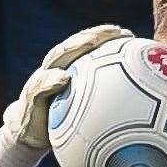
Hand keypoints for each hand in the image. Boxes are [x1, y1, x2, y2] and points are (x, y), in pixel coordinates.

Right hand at [0, 24, 131, 166]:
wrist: (30, 134)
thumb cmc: (62, 124)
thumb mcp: (85, 116)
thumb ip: (104, 109)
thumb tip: (136, 119)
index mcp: (71, 70)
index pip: (89, 48)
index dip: (107, 38)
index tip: (128, 35)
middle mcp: (56, 68)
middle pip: (76, 44)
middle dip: (95, 35)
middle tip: (115, 31)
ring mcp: (43, 78)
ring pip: (57, 56)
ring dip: (74, 47)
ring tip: (90, 43)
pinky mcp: (31, 95)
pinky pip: (41, 85)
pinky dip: (51, 80)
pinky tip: (64, 78)